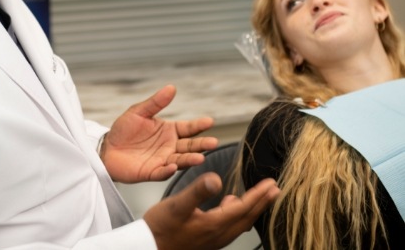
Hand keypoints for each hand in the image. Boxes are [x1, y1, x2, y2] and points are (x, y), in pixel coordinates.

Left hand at [101, 85, 217, 182]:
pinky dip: (167, 171)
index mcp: (169, 130)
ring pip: (180, 160)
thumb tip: (171, 87)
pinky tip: (173, 167)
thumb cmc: (124, 129)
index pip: (188, 128)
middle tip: (213, 142)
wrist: (107, 148)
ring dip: (189, 159)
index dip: (199, 125)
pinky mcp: (151, 172)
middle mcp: (170, 146)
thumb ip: (156, 102)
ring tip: (199, 158)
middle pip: (189, 145)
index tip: (209, 121)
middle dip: (201, 144)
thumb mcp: (139, 111)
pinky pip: (161, 172)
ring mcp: (162, 160)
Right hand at [144, 174, 279, 249]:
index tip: (271, 184)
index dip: (258, 195)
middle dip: (262, 203)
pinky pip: (229, 227)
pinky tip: (230, 206)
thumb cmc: (160, 228)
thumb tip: (217, 178)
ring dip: (252, 209)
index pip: (243, 208)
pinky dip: (237, 215)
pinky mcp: (205, 240)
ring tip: (259, 197)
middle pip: (246, 217)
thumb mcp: (177, 205)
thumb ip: (198, 191)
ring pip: (239, 223)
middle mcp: (217, 235)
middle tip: (274, 190)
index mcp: (213, 225)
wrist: (148, 248)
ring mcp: (212, 240)